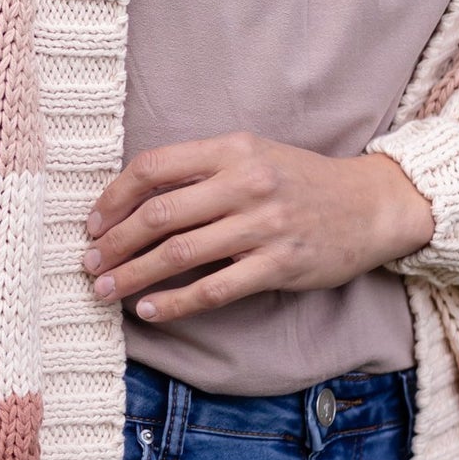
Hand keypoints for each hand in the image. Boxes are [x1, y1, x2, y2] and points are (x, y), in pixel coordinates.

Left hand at [81, 132, 436, 323]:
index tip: (92, 222)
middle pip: (159, 215)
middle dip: (114, 242)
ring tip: (104, 290)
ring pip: (180, 254)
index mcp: (232, 149)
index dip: (113, 196)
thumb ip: (200, 169)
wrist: (371, 205)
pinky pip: (214, 289)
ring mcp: (263, 226)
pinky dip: (175, 302)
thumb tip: (132, 198)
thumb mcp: (252, 155)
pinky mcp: (279, 266)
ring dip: (133, 275)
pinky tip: (148, 310)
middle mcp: (245, 183)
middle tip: (88, 263)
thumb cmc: (299, 181)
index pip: (154, 167)